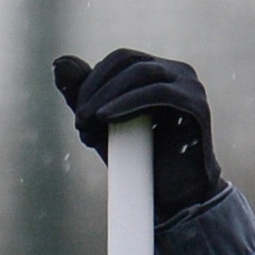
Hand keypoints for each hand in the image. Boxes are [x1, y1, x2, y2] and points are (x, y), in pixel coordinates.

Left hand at [54, 50, 223, 220]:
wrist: (171, 195)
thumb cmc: (137, 159)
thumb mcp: (100, 124)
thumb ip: (82, 94)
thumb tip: (58, 61)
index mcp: (158, 71)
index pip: (120, 59)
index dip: (93, 80)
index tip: (77, 113)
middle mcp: (177, 72)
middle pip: (129, 61)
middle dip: (97, 87)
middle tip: (79, 119)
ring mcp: (190, 86)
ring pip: (143, 72)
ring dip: (108, 95)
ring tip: (87, 121)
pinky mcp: (196, 105)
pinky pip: (158, 93)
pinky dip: (128, 102)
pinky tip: (106, 117)